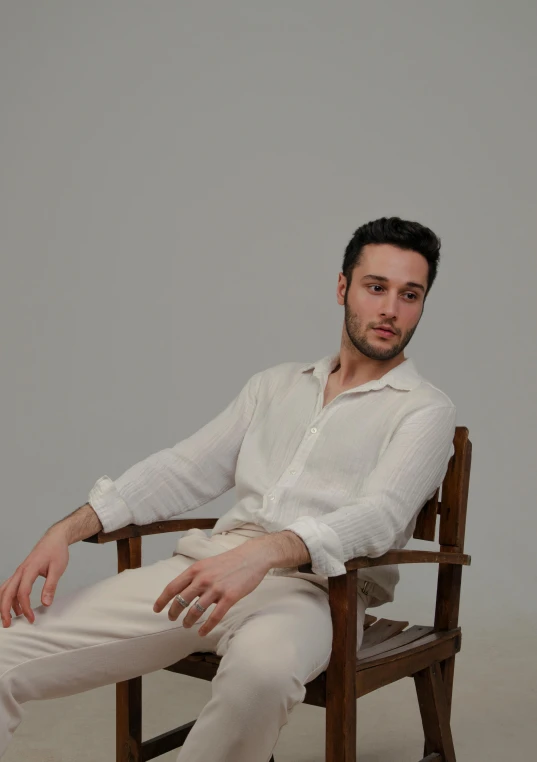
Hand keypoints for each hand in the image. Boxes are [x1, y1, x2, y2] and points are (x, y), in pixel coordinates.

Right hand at [0, 527, 69, 627]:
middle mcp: (20, 571)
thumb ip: (50, 586)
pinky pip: (9, 586)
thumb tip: (46, 603)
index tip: (31, 618)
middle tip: (8, 624)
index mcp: (30, 569)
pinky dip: (9, 597)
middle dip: (5, 610)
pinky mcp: (20, 573)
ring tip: (9, 618)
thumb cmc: (56, 551)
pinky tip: (16, 607)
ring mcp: (19, 571)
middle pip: (7, 592)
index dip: (25, 607)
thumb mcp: (58, 569)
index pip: (23, 592)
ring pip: (5, 589)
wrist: (54, 539)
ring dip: (4, 604)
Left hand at [153, 539, 270, 636]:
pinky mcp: (229, 597)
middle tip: (172, 618)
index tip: (156, 609)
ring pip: (195, 611)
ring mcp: (216, 589)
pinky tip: (201, 632)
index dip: (162, 600)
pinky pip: (214, 617)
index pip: (172, 587)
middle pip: (180, 601)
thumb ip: (195, 575)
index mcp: (196, 570)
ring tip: (187, 625)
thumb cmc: (230, 561)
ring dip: (188, 621)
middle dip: (173, 613)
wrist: (252, 556)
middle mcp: (203, 579)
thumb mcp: (208, 563)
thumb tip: (184, 590)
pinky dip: (206, 627)